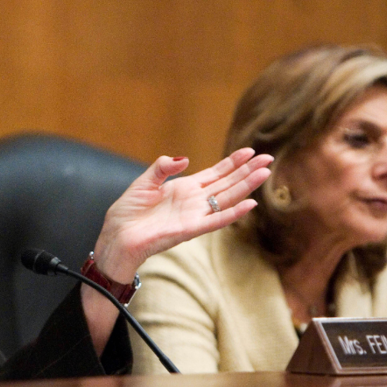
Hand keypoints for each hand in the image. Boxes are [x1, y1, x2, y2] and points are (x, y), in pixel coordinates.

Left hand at [93, 148, 272, 281]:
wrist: (117, 236)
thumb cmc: (128, 212)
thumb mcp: (144, 182)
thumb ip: (162, 168)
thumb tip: (184, 159)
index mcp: (184, 189)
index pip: (215, 173)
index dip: (232, 162)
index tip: (250, 151)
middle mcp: (194, 202)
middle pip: (227, 183)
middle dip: (247, 171)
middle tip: (268, 158)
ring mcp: (194, 215)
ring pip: (226, 199)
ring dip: (246, 187)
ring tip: (265, 173)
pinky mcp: (190, 230)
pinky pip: (216, 221)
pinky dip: (233, 213)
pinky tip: (250, 204)